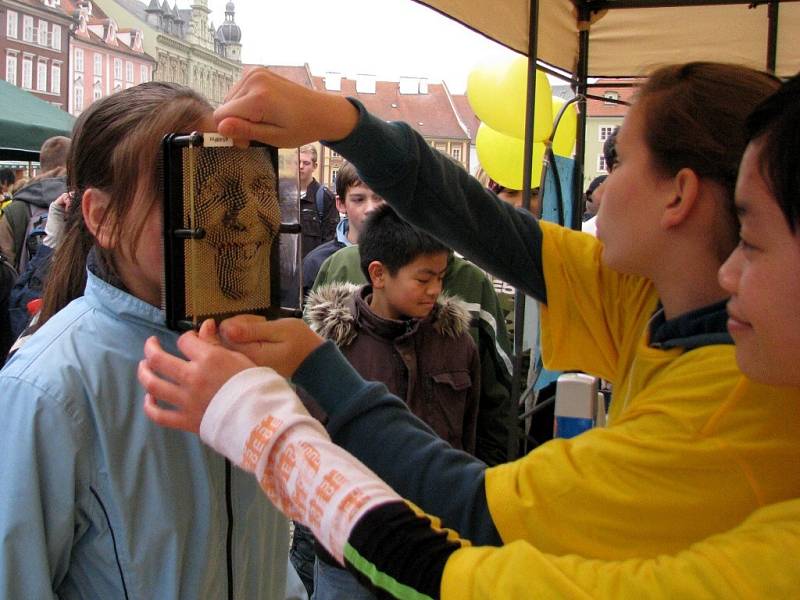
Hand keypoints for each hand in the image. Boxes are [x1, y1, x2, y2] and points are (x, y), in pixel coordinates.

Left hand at [140, 319, 256, 431]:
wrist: (261, 418)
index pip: (185, 341)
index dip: (187, 337)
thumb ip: (217, 343)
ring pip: (153, 384)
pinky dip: (150, 407)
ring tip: (144, 366)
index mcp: (208, 359)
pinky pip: (159, 415)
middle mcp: (192, 377)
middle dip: (150, 348)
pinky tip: (149, 399)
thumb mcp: (240, 357)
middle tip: (151, 344)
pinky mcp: (186, 421)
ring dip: (144, 373)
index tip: (192, 340)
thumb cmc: (256, 385)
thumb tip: (205, 325)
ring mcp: (186, 400)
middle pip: (158, 359)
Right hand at [213, 67, 358, 146]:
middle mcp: (254, 80)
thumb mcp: (274, 137)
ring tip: (263, 120)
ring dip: (241, 113)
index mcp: (258, 98)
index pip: (221, 115)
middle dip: (236, 122)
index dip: (230, 132)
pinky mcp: (258, 71)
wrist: (322, 111)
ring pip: (230, 99)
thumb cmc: (302, 128)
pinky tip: (263, 109)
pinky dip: (246, 102)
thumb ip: (246, 131)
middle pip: (225, 107)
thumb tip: (221, 127)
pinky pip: (239, 91)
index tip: (247, 141)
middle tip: (259, 132)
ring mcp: (256, 73)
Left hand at [218, 315, 323, 378]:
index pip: (226, 331)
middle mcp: (243, 361)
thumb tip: (225, 327)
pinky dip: (249, 338)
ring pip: (232, 339)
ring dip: (247, 330)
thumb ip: (252, 329)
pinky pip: (240, 345)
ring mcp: (245, 363)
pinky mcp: (249, 362)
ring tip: (266, 331)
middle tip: (263, 326)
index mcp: (249, 353)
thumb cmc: (299, 342)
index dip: (238, 320)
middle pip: (226, 335)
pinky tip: (263, 339)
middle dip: (242, 325)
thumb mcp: (279, 330)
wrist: (311, 360)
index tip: (257, 322)